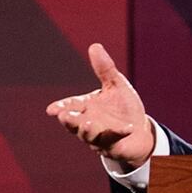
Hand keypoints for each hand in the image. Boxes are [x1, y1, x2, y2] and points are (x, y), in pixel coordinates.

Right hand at [45, 43, 154, 166]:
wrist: (140, 130)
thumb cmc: (123, 107)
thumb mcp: (116, 85)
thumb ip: (105, 69)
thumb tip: (94, 46)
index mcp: (86, 106)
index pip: (70, 106)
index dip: (60, 108)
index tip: (51, 110)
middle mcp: (89, 122)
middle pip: (74, 123)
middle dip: (70, 120)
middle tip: (65, 116)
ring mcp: (99, 137)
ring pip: (89, 136)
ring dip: (87, 130)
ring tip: (88, 123)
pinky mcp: (113, 146)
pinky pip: (114, 141)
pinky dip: (119, 134)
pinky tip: (128, 128)